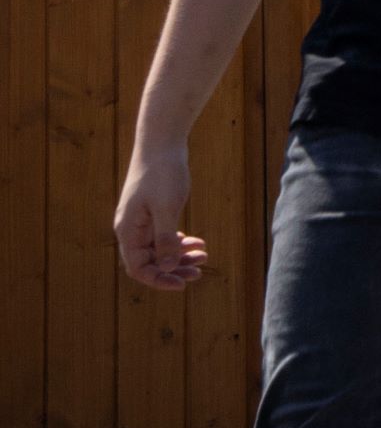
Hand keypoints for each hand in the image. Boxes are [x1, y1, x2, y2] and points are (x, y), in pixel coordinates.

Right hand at [113, 136, 205, 291]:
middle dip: (174, 269)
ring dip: (180, 255)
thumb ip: (165, 238)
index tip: (182, 284)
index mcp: (128, 231)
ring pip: (159, 249)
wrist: (161, 143)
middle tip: (200, 272)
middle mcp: (131, 229)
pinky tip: (197, 242)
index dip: (159, 279)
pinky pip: (163, 235)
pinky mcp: (153, 211)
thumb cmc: (162, 173)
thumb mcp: (167, 207)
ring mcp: (141, 220)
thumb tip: (167, 267)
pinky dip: (179, 241)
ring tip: (204, 255)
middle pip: (150, 261)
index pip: (139, 268)